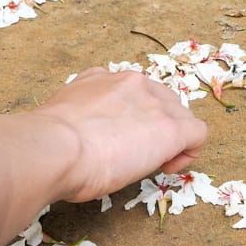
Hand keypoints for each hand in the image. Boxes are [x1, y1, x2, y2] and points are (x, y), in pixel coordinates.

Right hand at [30, 68, 206, 202]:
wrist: (55, 148)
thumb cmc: (47, 143)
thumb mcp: (61, 117)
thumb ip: (76, 116)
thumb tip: (80, 135)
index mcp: (101, 79)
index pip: (130, 91)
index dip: (131, 117)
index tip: (119, 140)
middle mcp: (131, 83)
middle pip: (159, 100)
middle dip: (154, 126)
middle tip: (137, 154)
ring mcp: (153, 103)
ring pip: (179, 115)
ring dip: (171, 138)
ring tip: (153, 163)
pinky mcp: (171, 128)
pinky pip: (197, 133)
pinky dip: (190, 151)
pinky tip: (169, 166)